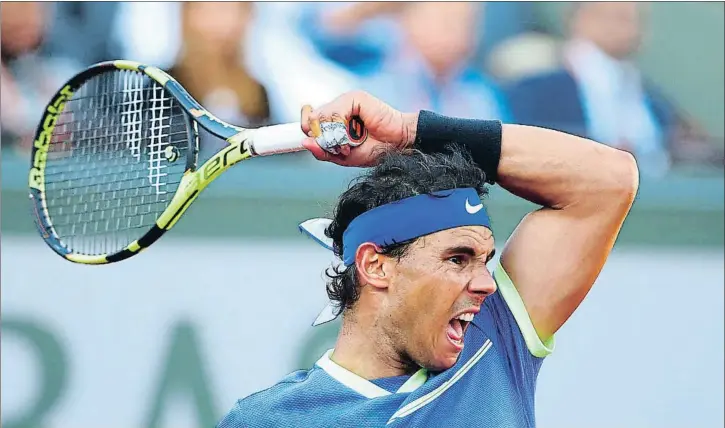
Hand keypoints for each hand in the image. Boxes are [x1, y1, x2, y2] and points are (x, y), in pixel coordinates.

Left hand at [300, 90, 418, 166]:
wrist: (398, 145)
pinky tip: (355, 133)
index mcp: (334, 121)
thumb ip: (324, 151)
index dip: (307, 129)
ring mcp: (346, 101)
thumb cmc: (376, 149)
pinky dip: (341, 126)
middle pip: (312, 119)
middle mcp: (337, 108)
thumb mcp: (344, 157)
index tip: (310, 140)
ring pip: (322, 116)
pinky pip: (335, 112)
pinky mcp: (355, 98)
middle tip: (340, 147)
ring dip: (334, 136)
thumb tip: (305, 142)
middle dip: (322, 138)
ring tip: (349, 143)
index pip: (309, 121)